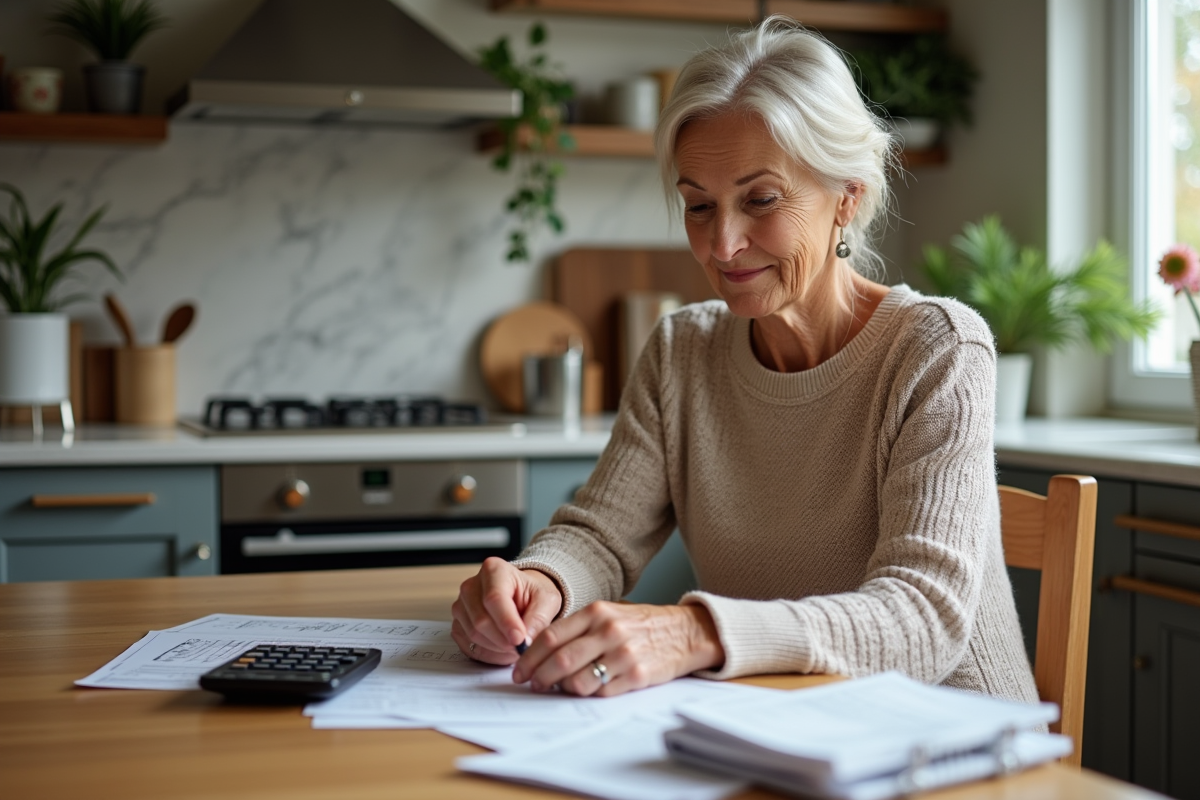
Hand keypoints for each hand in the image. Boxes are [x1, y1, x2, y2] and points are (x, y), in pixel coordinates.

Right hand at [451, 557, 562, 664]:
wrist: (521, 598)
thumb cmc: (532, 596)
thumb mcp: (547, 600)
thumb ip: (539, 618)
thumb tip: (525, 640)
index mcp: (494, 570)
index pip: (494, 598)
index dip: (506, 622)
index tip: (520, 639)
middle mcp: (471, 586)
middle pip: (481, 620)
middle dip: (503, 640)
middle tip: (522, 648)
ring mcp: (460, 606)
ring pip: (473, 635)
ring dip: (497, 649)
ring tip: (516, 648)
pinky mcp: (457, 624)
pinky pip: (468, 646)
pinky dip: (489, 654)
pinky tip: (504, 651)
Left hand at [511, 601, 724, 696]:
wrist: (684, 632)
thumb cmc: (641, 625)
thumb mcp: (609, 614)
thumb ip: (579, 629)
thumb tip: (540, 652)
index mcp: (597, 613)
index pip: (550, 637)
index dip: (529, 658)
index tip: (519, 671)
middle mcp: (608, 631)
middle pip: (559, 660)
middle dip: (539, 677)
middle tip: (532, 685)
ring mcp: (624, 654)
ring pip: (577, 681)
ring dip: (562, 690)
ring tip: (560, 689)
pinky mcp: (637, 675)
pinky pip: (601, 693)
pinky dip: (588, 695)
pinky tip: (587, 690)